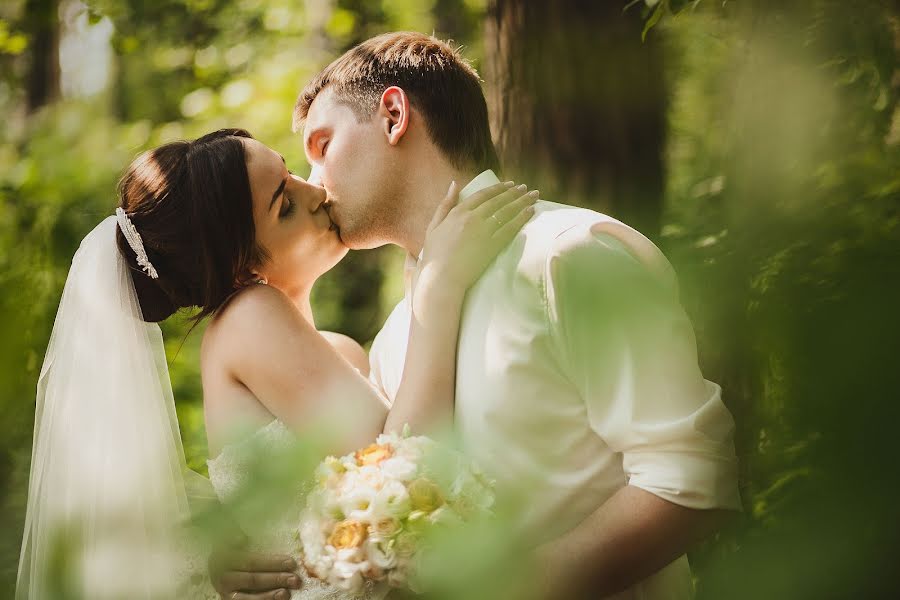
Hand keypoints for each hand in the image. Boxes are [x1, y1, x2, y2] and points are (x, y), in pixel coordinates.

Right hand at [208, 547, 301, 599]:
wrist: (220, 569)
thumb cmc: (233, 551)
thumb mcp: (233, 542)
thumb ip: (237, 538)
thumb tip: (241, 538)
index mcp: (224, 559)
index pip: (252, 562)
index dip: (272, 563)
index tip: (291, 562)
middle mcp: (223, 577)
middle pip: (253, 580)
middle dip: (276, 579)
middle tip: (295, 580)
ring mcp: (225, 593)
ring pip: (248, 598)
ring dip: (269, 596)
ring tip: (286, 594)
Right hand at [421, 180, 537, 290]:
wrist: (442, 277)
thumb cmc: (435, 254)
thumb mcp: (434, 225)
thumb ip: (445, 204)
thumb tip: (455, 183)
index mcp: (458, 212)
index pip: (483, 195)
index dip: (498, 188)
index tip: (509, 184)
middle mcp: (473, 218)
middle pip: (498, 201)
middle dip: (514, 192)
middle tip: (525, 188)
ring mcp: (484, 231)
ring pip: (507, 212)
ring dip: (522, 201)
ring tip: (534, 195)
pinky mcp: (493, 245)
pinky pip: (510, 228)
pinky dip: (522, 218)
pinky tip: (530, 211)